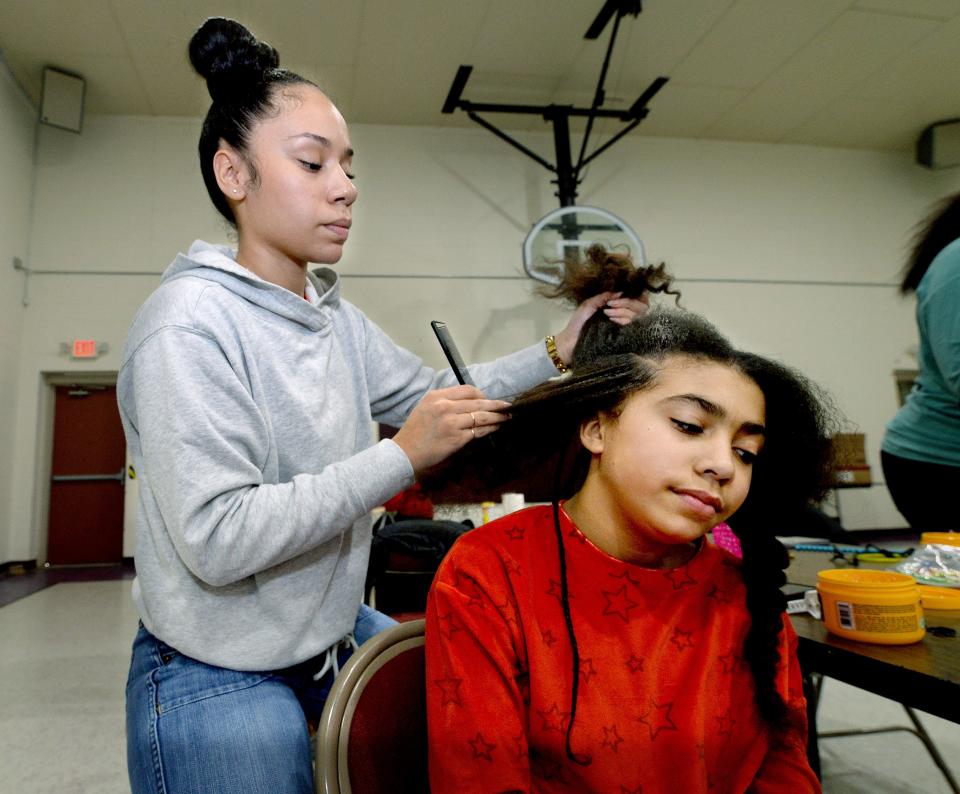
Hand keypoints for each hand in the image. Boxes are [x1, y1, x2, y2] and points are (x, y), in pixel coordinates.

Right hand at [392, 386, 510, 474]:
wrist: (405, 452)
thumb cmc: (415, 431)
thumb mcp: (426, 407)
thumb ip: (445, 402)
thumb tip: (469, 402)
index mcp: (437, 396)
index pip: (467, 390)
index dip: (481, 395)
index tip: (488, 400)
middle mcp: (445, 407)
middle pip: (478, 402)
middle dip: (496, 405)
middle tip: (507, 406)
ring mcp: (451, 423)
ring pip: (481, 416)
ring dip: (497, 417)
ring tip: (507, 416)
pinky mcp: (456, 439)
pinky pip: (478, 431)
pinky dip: (489, 429)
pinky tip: (495, 428)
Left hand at [552, 291, 649, 364]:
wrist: (570, 342)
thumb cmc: (578, 324)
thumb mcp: (590, 304)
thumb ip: (604, 296)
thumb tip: (621, 292)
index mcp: (618, 309)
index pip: (637, 300)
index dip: (634, 296)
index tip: (621, 295)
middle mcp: (625, 318)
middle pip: (642, 306)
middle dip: (627, 302)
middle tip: (610, 305)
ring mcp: (626, 329)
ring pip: (638, 315)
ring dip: (623, 310)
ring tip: (608, 313)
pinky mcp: (624, 339)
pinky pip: (633, 326)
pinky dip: (624, 319)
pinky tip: (613, 320)